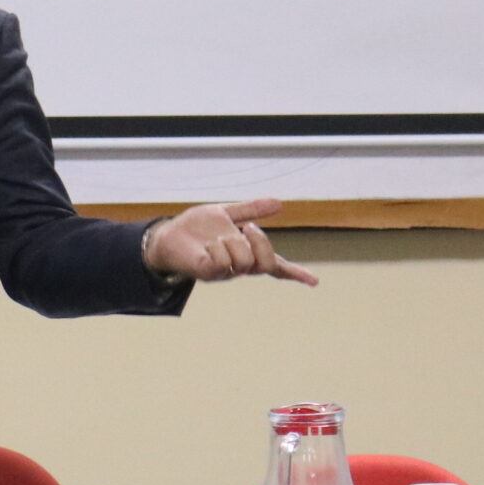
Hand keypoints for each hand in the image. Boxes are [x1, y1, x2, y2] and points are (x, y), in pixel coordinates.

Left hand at [145, 198, 316, 286]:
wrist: (169, 234)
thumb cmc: (197, 228)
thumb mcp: (227, 213)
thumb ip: (251, 210)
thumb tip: (279, 203)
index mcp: (247, 254)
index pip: (276, 267)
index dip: (295, 273)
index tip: (314, 281)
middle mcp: (239, 267)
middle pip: (266, 264)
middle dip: (262, 242)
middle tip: (247, 228)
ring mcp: (224, 272)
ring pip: (245, 262)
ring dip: (233, 242)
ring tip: (217, 237)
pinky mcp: (207, 272)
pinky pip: (222, 263)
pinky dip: (218, 248)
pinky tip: (209, 245)